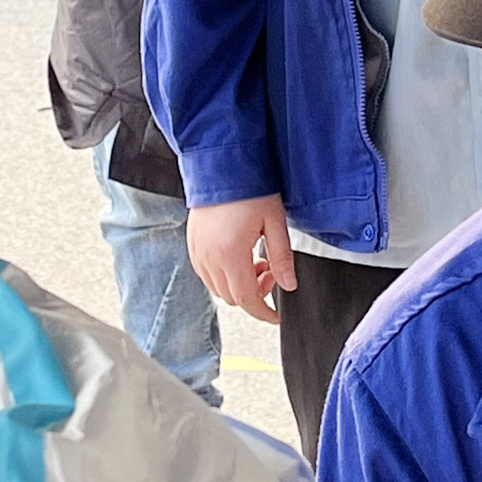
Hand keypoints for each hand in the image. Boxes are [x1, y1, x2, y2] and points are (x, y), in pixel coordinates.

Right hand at [188, 196, 293, 322]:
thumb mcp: (275, 223)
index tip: (275, 315)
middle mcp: (210, 257)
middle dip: (255, 294)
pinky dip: (224, 275)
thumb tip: (289, 284)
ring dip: (239, 284)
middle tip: (270, 272)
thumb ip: (282, 258)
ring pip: (218, 288)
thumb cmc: (249, 189)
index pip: (247, 299)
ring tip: (254, 260)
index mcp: (231, 254)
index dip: (263, 312)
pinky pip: (207, 274)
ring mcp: (198, 251)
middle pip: (232, 297)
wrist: (222, 166)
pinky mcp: (193, 244)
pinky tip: (238, 256)